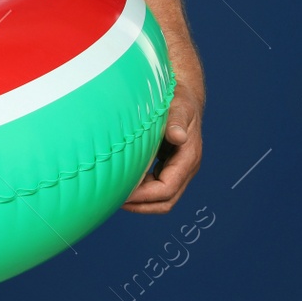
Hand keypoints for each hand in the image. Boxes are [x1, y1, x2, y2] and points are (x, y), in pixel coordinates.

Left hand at [121, 83, 201, 213]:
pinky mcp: (169, 166)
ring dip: (140, 201)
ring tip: (115, 196)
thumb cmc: (179, 99)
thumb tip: (178, 136)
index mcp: (189, 157)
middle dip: (141, 205)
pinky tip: (123, 183)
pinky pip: (156, 186)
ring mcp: (179, 169)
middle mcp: (186, 168)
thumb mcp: (178, 107)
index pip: (167, 188)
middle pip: (165, 201)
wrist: (185, 95)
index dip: (144, 196)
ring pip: (161, 198)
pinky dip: (141, 190)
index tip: (121, 194)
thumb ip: (176, 121)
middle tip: (113, 200)